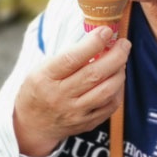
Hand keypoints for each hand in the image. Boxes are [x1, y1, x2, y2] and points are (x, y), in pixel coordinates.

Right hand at [13, 26, 129, 156]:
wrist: (33, 125)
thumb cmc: (38, 90)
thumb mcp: (40, 69)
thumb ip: (66, 57)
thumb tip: (97, 39)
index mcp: (45, 78)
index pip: (72, 58)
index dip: (93, 43)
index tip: (106, 31)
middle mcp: (60, 96)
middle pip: (94, 74)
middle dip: (116, 55)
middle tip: (124, 44)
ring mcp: (75, 112)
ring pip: (107, 90)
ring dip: (119, 72)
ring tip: (121, 61)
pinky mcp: (86, 123)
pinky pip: (110, 106)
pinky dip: (118, 90)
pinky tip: (116, 80)